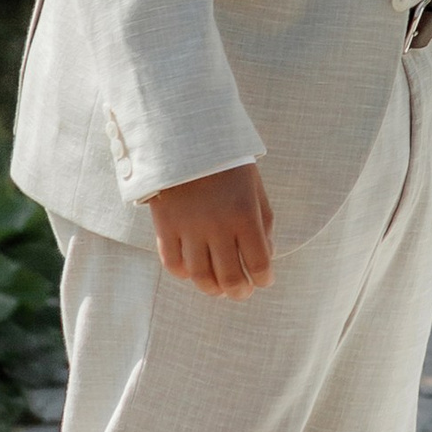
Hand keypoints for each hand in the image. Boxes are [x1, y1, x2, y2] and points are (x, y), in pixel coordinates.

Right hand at [148, 162, 274, 298]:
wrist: (184, 139)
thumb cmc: (227, 164)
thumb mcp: (255, 188)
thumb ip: (264, 224)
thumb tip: (265, 257)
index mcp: (245, 215)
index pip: (259, 263)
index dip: (264, 279)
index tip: (265, 280)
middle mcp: (217, 226)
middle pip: (229, 277)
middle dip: (240, 291)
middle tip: (242, 293)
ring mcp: (189, 229)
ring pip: (200, 276)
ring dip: (212, 289)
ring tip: (219, 289)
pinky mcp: (165, 227)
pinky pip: (173, 264)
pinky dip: (184, 274)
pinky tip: (193, 271)